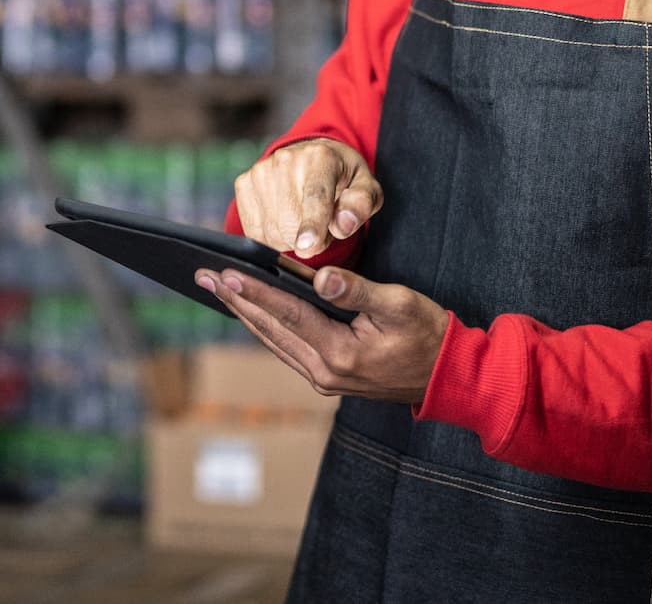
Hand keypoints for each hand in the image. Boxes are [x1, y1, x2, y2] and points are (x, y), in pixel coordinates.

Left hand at [194, 264, 448, 405]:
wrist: (448, 377)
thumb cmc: (428, 334)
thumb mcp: (399, 303)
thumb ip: (356, 290)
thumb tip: (321, 278)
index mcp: (340, 353)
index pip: (287, 313)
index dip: (254, 291)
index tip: (223, 273)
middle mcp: (324, 371)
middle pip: (270, 329)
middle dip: (235, 300)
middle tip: (203, 276)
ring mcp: (324, 378)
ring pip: (273, 341)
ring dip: (245, 313)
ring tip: (218, 290)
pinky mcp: (329, 377)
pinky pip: (287, 348)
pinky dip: (266, 327)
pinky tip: (253, 312)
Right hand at [234, 137, 383, 257]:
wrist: (312, 156)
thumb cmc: (342, 177)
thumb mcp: (366, 188)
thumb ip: (361, 205)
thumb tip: (343, 225)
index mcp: (321, 157)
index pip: (315, 197)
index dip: (312, 224)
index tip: (307, 246)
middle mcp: (286, 159)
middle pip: (291, 222)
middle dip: (310, 240)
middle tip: (322, 228)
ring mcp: (261, 171)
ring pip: (271, 232)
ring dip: (290, 240)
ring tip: (304, 221)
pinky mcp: (244, 183)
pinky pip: (254, 232)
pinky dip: (271, 237)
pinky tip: (284, 221)